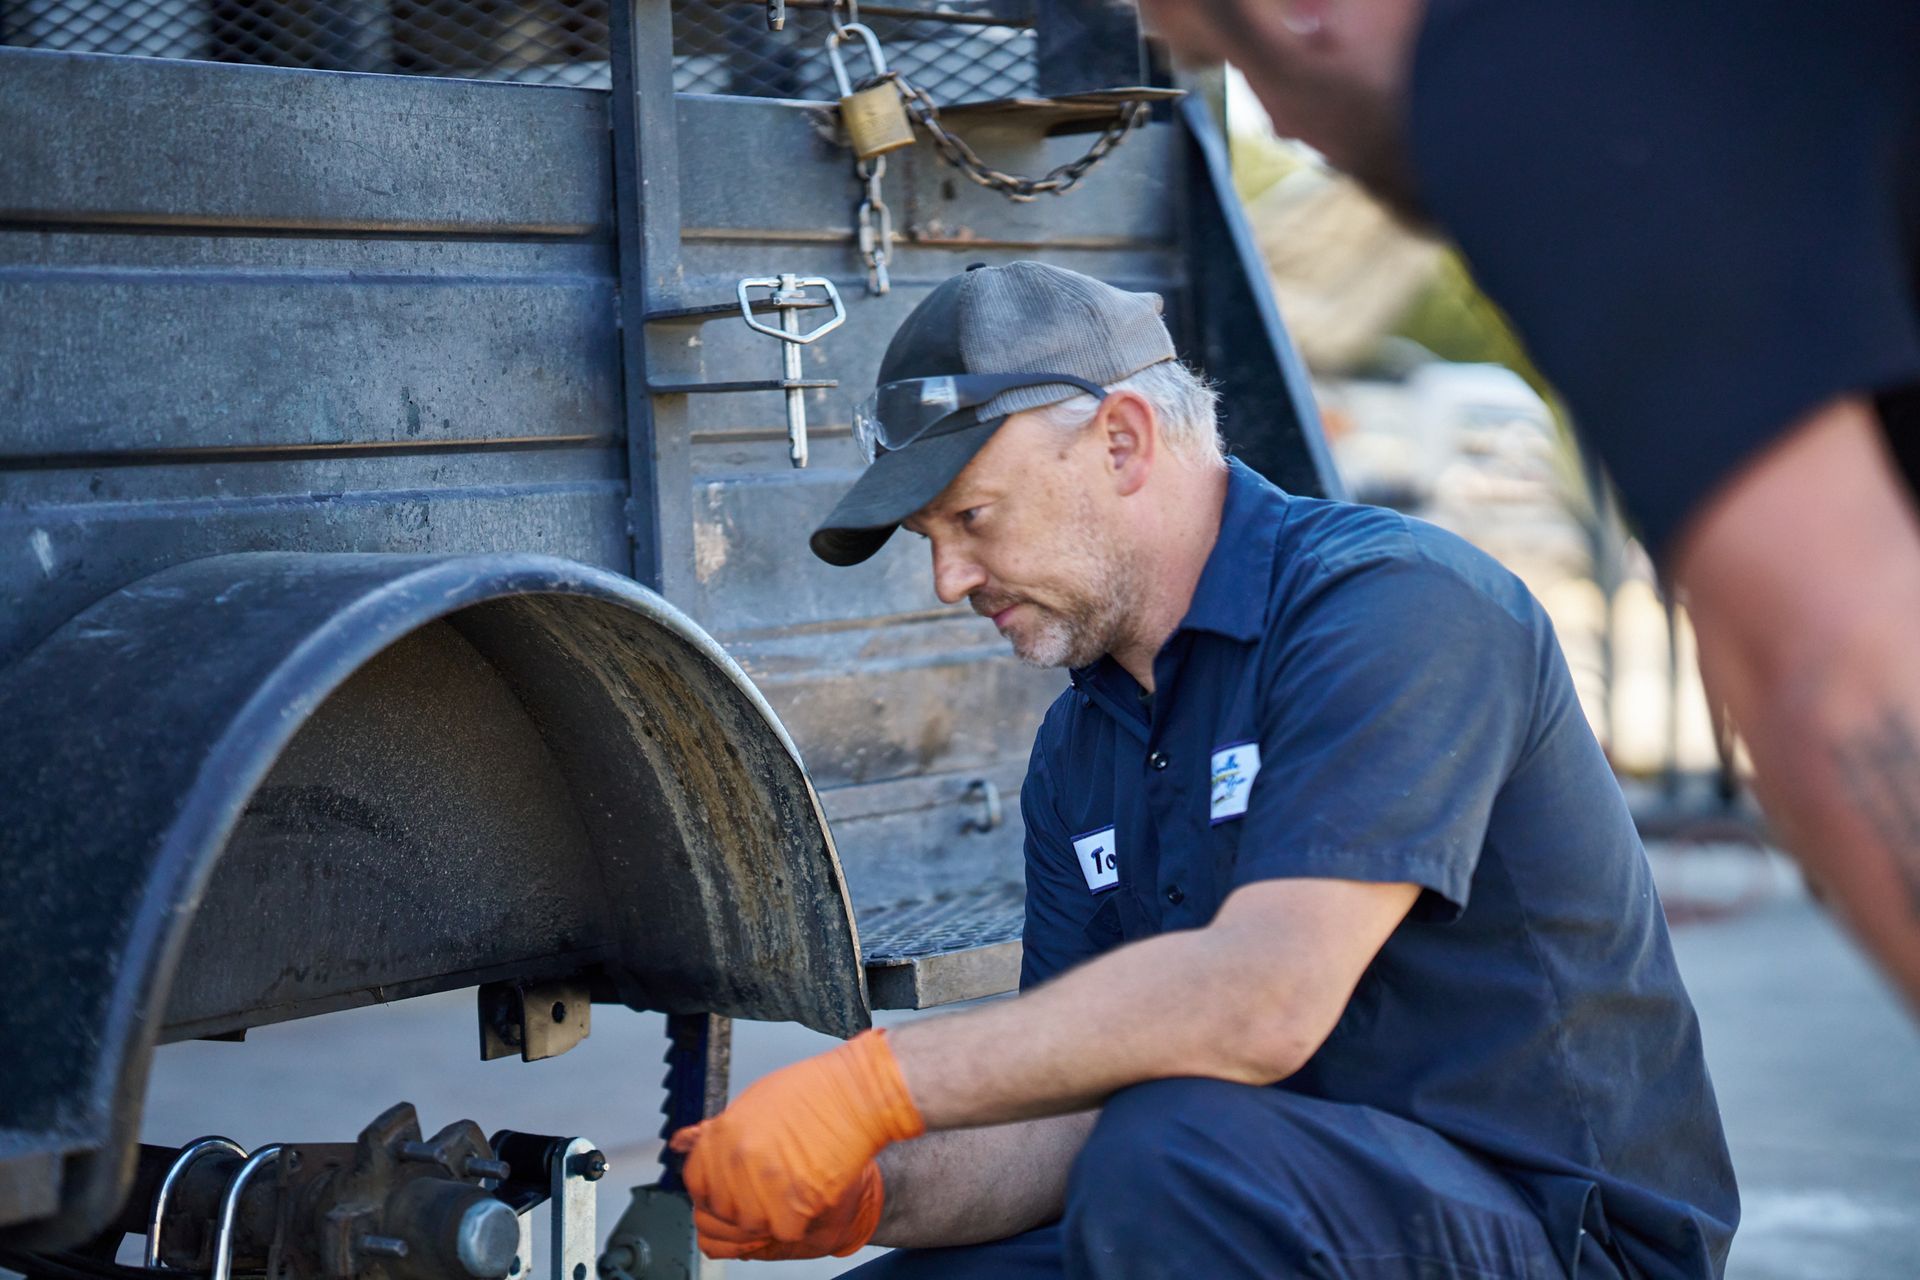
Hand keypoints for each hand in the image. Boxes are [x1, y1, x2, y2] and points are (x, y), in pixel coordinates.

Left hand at [668, 1029, 922, 1250]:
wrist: (859, 1095)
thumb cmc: (814, 1092)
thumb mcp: (753, 1102)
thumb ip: (716, 1131)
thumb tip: (682, 1143)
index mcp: (723, 1135)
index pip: (695, 1182)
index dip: (713, 1186)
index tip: (729, 1183)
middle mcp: (738, 1161)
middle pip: (721, 1210)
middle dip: (741, 1203)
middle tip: (767, 1187)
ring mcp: (767, 1184)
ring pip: (751, 1225)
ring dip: (769, 1215)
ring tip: (790, 1188)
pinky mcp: (797, 1204)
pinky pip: (784, 1231)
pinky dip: (797, 1220)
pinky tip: (807, 1194)